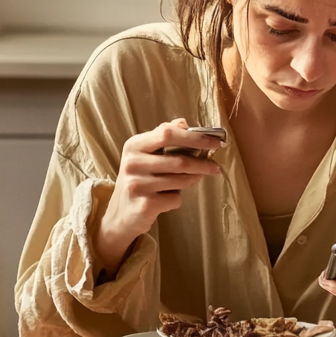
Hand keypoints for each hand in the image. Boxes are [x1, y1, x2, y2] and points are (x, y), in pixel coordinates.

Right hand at [94, 119, 222, 273]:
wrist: (121, 213)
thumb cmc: (139, 179)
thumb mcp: (144, 154)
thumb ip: (162, 137)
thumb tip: (184, 123)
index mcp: (134, 145)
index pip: (167, 133)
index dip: (195, 137)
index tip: (215, 141)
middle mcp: (132, 163)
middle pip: (179, 160)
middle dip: (202, 164)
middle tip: (215, 166)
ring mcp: (137, 185)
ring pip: (181, 180)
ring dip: (192, 180)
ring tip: (193, 179)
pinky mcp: (144, 205)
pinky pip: (175, 198)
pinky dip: (177, 198)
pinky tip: (168, 198)